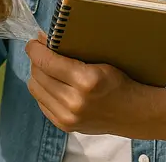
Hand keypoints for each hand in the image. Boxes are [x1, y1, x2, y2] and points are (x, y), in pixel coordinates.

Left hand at [25, 33, 148, 136]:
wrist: (132, 112)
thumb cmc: (118, 81)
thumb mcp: (100, 61)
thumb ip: (72, 51)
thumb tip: (44, 40)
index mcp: (86, 80)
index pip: (47, 61)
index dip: (35, 49)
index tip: (33, 42)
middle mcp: (74, 101)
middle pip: (38, 74)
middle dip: (36, 60)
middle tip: (41, 51)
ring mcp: (68, 117)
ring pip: (36, 89)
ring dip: (37, 75)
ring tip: (45, 67)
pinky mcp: (64, 126)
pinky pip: (41, 103)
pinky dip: (43, 91)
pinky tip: (51, 84)